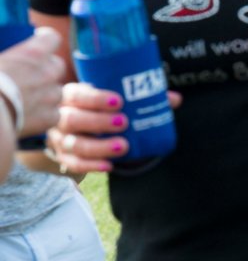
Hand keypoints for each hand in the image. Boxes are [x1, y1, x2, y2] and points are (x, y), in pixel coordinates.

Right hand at [0, 28, 64, 136]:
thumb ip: (11, 58)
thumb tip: (10, 61)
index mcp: (32, 54)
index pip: (51, 38)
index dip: (45, 40)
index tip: (39, 43)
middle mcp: (47, 73)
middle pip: (58, 65)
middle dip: (47, 68)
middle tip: (29, 75)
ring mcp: (52, 96)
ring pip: (57, 91)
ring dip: (46, 93)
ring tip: (25, 98)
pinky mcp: (51, 117)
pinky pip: (54, 113)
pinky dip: (44, 115)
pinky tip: (28, 115)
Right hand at [49, 83, 182, 172]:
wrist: (77, 129)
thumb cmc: (97, 107)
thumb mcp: (112, 98)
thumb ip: (139, 97)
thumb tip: (174, 99)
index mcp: (69, 95)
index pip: (76, 94)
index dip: (95, 98)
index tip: (119, 101)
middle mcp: (60, 116)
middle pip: (71, 119)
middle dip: (98, 121)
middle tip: (123, 122)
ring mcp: (60, 138)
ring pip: (74, 144)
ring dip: (99, 146)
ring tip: (123, 146)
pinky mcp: (64, 157)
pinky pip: (74, 164)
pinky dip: (90, 166)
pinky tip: (109, 165)